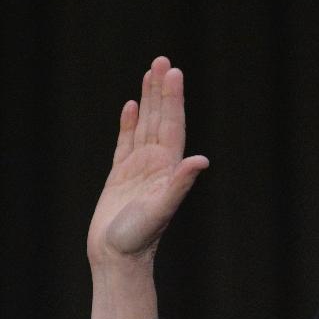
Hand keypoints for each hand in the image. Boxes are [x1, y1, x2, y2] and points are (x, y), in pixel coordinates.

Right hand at [87, 56, 208, 268]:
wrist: (117, 258)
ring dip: (148, 100)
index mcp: (168, 168)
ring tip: (150, 72)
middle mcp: (157, 164)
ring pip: (145, 125)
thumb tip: (201, 161)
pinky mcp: (121, 175)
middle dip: (162, 90)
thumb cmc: (139, 238)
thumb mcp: (161, 209)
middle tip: (163, 60)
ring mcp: (139, 168)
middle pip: (160, 118)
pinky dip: (129, 123)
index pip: (172, 125)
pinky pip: (126, 141)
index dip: (173, 99)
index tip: (174, 73)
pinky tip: (131, 105)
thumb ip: (180, 184)